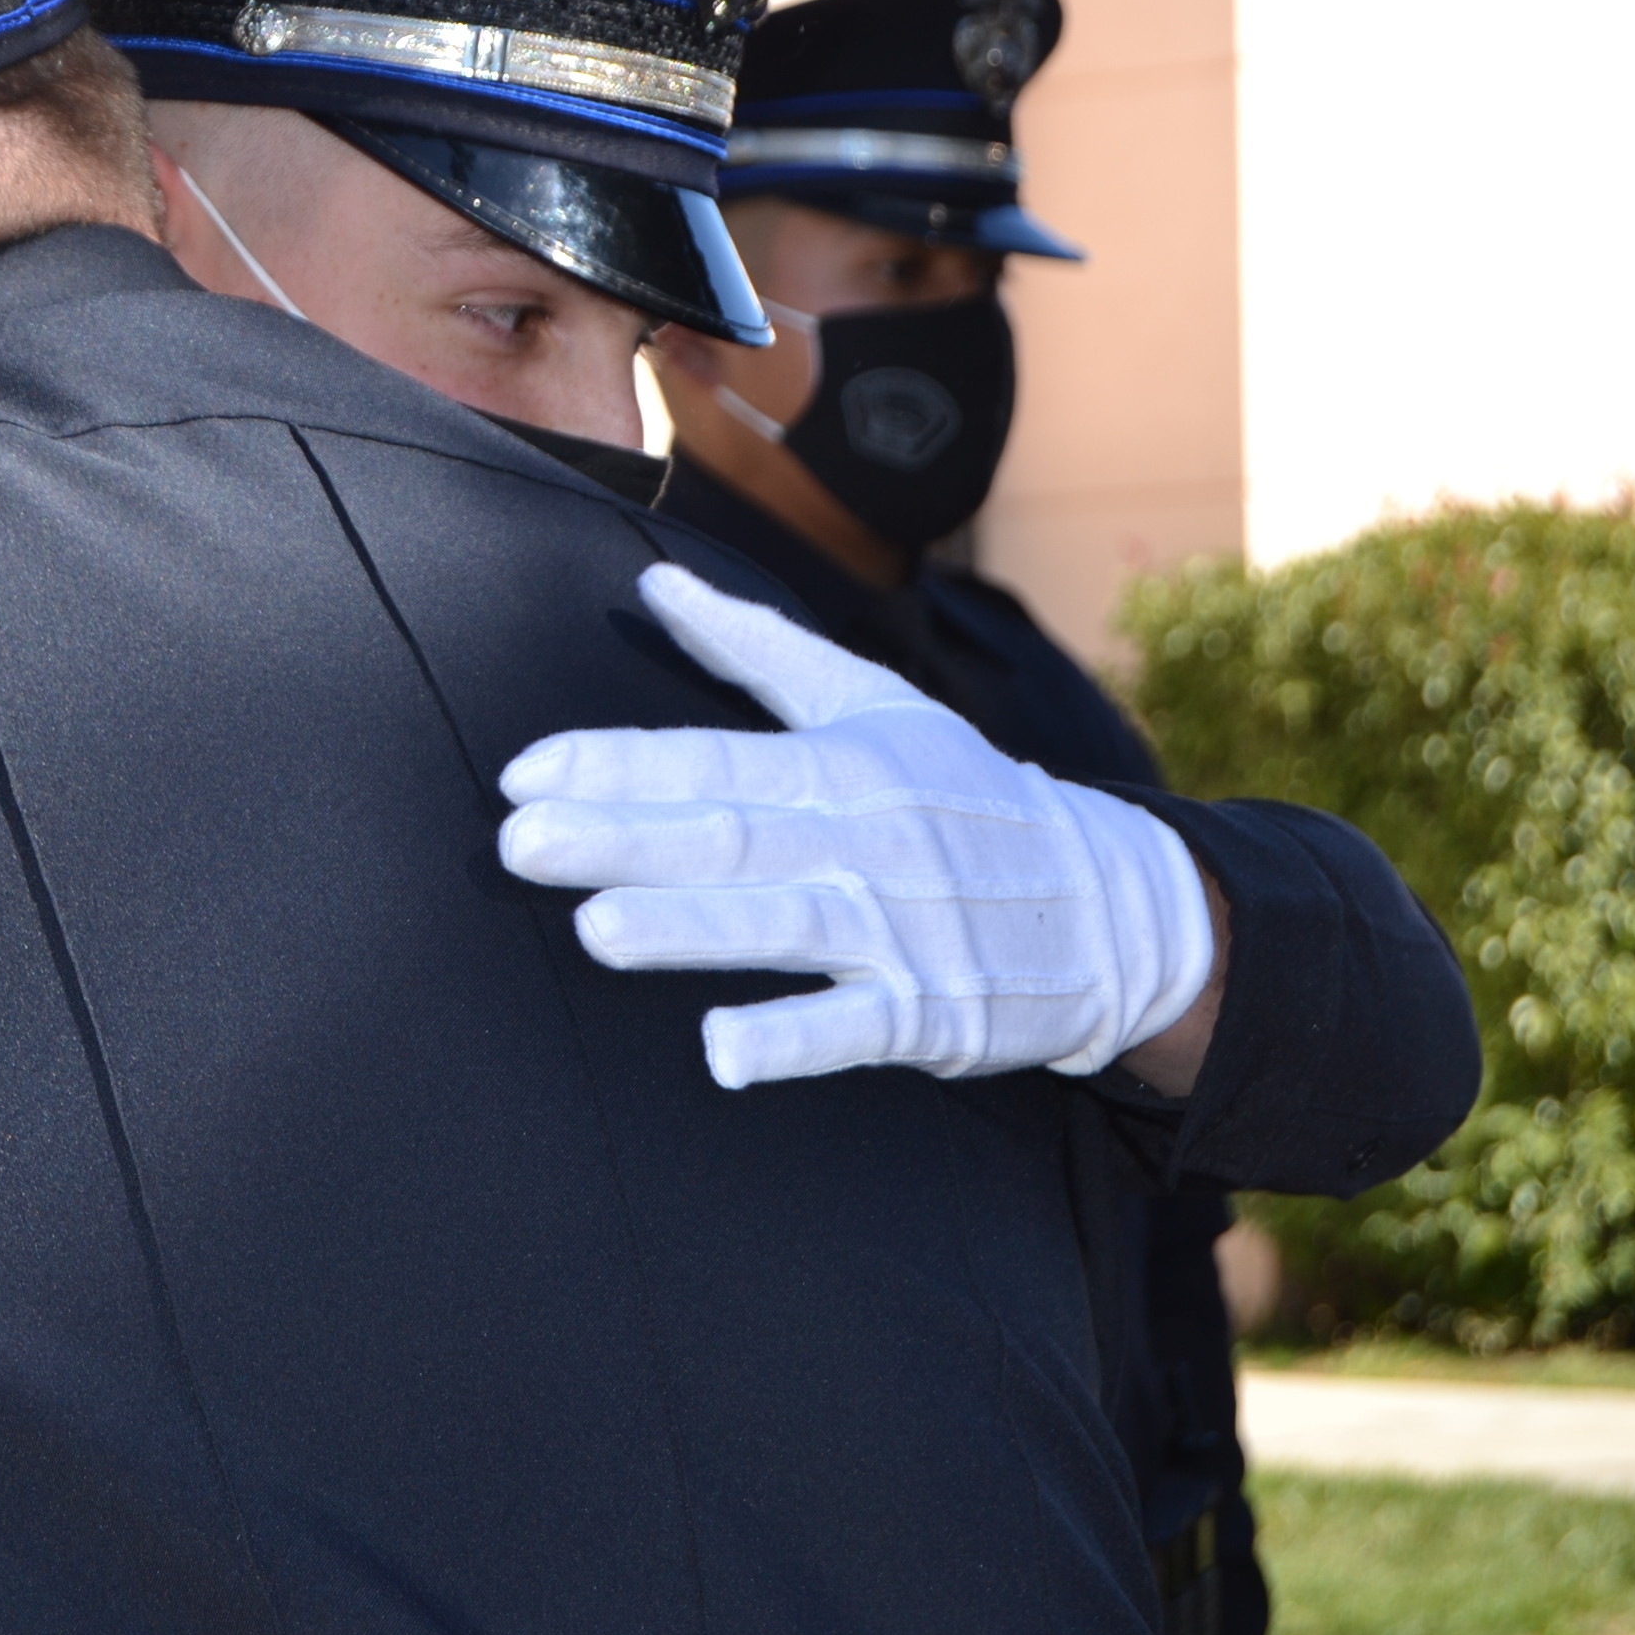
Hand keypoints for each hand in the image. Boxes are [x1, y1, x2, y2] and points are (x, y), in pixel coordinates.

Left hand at [496, 563, 1214, 1090]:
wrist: (1113, 904)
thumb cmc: (965, 796)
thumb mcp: (871, 703)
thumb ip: (754, 648)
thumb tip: (655, 583)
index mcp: (841, 765)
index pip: (711, 761)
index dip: (617, 767)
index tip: (523, 773)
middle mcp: (864, 841)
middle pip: (730, 837)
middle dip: (624, 840)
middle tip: (521, 843)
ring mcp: (899, 929)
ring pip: (781, 925)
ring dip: (689, 928)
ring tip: (596, 929)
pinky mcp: (932, 1011)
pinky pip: (856, 1025)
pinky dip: (791, 1038)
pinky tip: (722, 1051)